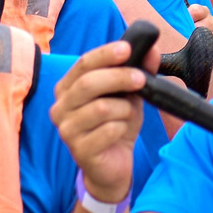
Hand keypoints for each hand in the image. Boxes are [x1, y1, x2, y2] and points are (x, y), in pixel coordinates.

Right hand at [52, 38, 149, 205]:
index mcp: (67, 88)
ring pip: (101, 108)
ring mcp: (66, 130)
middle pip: (89, 84)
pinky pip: (108, 130)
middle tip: (141, 79)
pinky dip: (122, 128)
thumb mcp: (130, 95)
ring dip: (124, 109)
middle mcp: (60, 107)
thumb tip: (151, 50)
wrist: (114, 164)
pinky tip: (120, 133)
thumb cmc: (117, 124)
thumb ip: (139, 71)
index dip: (105, 54)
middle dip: (119, 77)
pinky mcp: (79, 150)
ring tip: (128, 115)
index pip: (83, 64)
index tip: (127, 49)